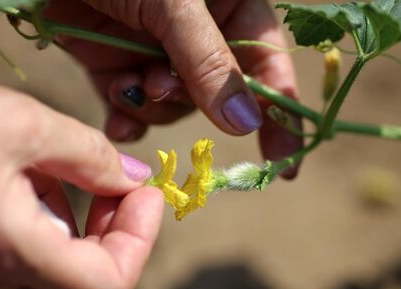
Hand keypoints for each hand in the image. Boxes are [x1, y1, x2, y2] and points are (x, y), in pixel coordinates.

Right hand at [0, 54, 162, 288]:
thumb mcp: (25, 122)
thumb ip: (92, 157)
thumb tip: (136, 179)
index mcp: (10, 252)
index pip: (110, 288)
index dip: (142, 239)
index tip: (144, 190)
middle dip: (122, 251)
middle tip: (118, 194)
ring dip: (90, 242)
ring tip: (74, 178)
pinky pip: (29, 272)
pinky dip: (55, 238)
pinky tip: (39, 184)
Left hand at [44, 0, 302, 177]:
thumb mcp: (175, 3)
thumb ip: (209, 61)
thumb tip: (247, 122)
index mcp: (229, 6)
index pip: (266, 64)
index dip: (279, 113)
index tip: (286, 160)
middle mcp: (197, 35)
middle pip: (215, 95)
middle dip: (190, 99)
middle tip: (160, 83)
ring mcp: (155, 54)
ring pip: (173, 108)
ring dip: (152, 104)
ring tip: (129, 81)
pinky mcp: (115, 68)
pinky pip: (133, 111)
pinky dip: (125, 118)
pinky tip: (115, 113)